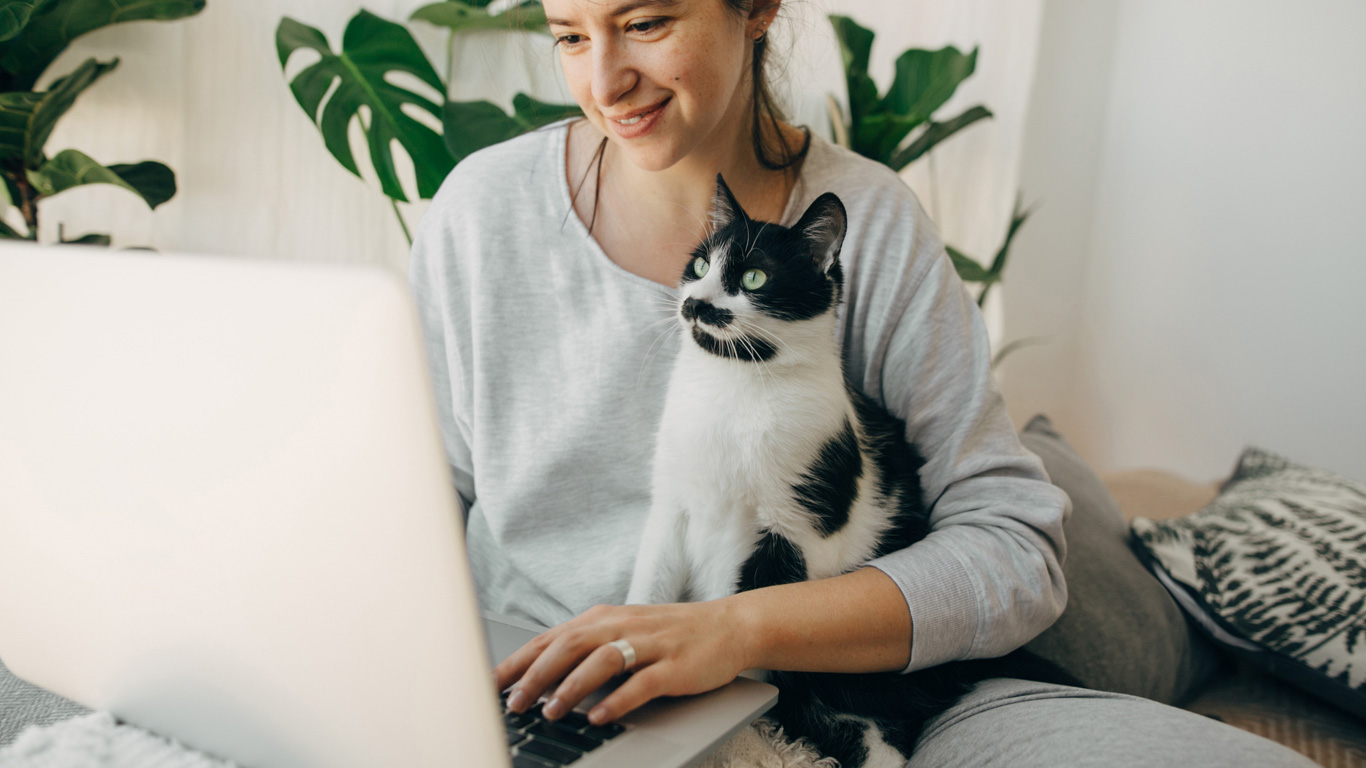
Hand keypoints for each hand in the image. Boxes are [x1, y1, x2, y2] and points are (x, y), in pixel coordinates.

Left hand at [494, 599, 752, 724]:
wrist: (728, 626)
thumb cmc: (670, 634)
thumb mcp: (623, 632)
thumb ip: (587, 649)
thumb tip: (540, 676)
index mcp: (605, 618)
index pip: (552, 638)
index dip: (520, 660)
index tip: (491, 683)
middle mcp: (623, 626)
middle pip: (570, 646)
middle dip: (536, 675)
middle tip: (513, 702)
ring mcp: (650, 645)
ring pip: (602, 662)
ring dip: (572, 687)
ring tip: (550, 711)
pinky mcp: (675, 665)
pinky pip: (642, 683)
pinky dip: (618, 701)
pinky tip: (600, 717)